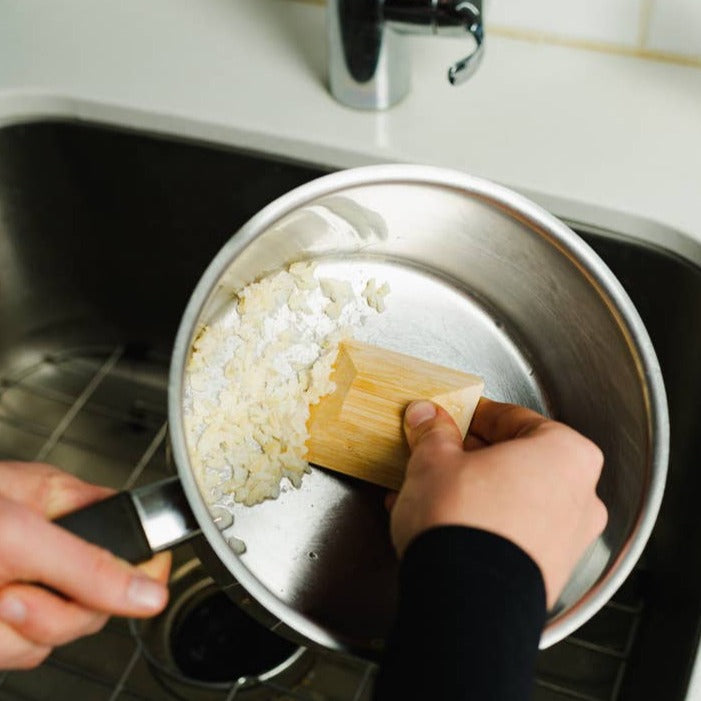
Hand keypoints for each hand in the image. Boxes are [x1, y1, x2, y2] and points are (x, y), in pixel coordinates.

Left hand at [0, 462, 170, 669]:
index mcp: (70, 510)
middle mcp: (55, 548)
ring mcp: (30, 586)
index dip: (142, 573)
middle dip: (58, 610)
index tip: (133, 592)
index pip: (136, 543)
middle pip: (100, 603)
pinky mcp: (5, 623)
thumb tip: (151, 593)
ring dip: (18, 630)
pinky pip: (24, 652)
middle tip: (18, 594)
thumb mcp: (21, 536)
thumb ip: (89, 565)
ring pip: (59, 634)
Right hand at [388, 398, 607, 608]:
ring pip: (514, 500)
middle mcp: (579, 497)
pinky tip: (441, 525)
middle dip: (474, 458)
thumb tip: (427, 417)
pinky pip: (511, 535)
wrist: (466, 599)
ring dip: (474, 492)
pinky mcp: (546, 575)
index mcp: (565, 454)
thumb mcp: (435, 459)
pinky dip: (481, 524)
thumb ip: (433, 432)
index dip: (477, 415)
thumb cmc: (465, 522)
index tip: (454, 417)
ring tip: (431, 492)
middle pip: (519, 462)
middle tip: (440, 454)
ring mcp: (567, 541)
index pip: (516, 418)